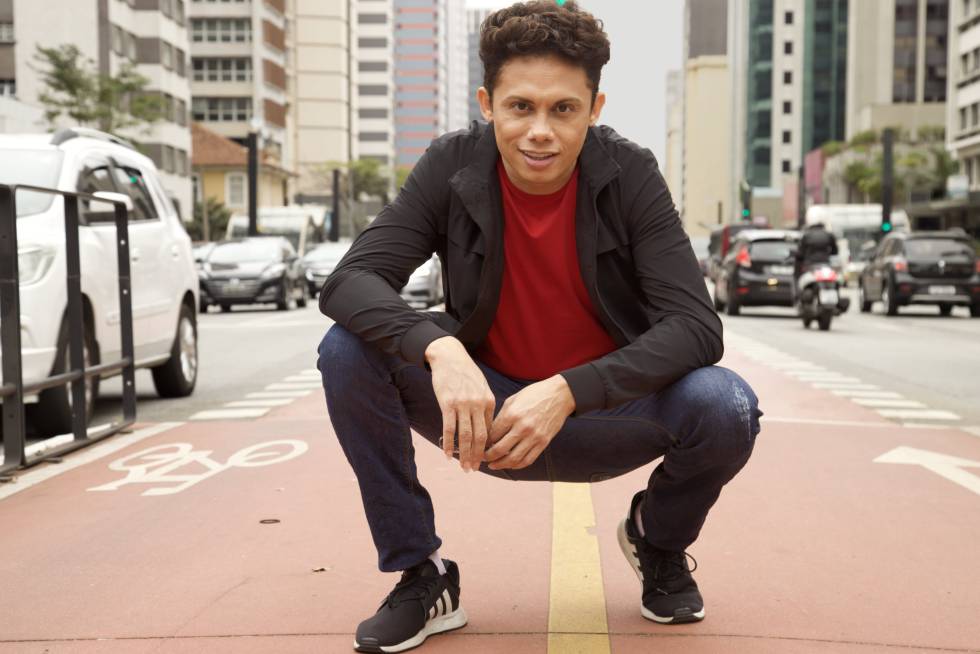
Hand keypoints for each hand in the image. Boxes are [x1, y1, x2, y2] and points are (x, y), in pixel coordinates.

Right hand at [425, 337, 495, 471]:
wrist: (450, 357)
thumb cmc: (466, 373)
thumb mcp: (481, 387)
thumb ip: (484, 406)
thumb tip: (485, 426)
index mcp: (488, 402)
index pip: (490, 430)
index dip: (486, 447)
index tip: (483, 459)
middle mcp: (477, 405)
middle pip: (480, 437)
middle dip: (478, 456)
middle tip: (474, 470)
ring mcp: (462, 405)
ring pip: (465, 436)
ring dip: (464, 454)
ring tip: (463, 467)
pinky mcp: (447, 404)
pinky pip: (448, 428)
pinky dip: (448, 444)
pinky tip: (447, 455)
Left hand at [485, 375, 575, 470]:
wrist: (560, 395)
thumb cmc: (533, 395)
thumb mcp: (513, 400)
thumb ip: (501, 417)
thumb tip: (490, 434)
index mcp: (511, 414)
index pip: (492, 435)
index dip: (483, 442)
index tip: (480, 444)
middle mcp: (522, 427)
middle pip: (499, 450)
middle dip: (487, 457)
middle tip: (481, 458)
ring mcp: (534, 436)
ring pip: (513, 459)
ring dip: (500, 464)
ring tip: (493, 465)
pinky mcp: (543, 442)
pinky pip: (528, 460)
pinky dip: (517, 465)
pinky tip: (509, 464)